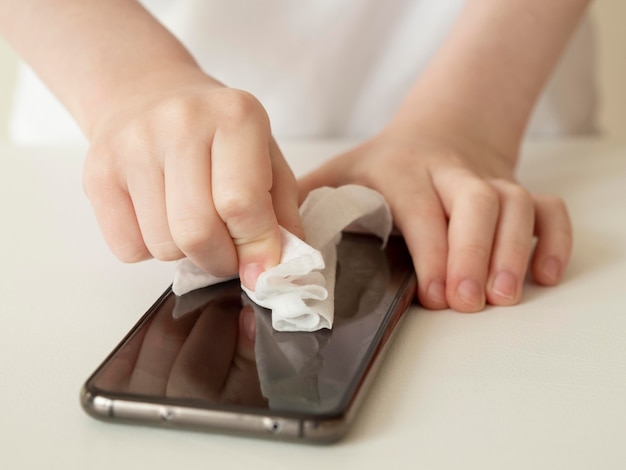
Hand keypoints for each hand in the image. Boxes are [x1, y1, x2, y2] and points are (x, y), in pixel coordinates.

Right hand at [83, 78, 302, 288]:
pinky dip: (150, 249)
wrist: (147, 93)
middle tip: (228, 255)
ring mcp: (132, 146)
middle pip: (198, 232)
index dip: (256, 248)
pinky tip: (159, 216)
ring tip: (192, 222)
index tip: (261, 268)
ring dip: (185, 253)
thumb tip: (272, 269)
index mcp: (234, 115)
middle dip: (220, 261)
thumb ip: (280, 213)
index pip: (242, 203)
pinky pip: (128, 249)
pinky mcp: (98, 172)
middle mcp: (180, 123)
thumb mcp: (267, 157)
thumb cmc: (215, 131)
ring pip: (163, 247)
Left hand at [298, 123, 571, 312]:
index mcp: (400, 169)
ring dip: (513, 252)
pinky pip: (549, 208)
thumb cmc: (382, 166)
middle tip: (467, 303)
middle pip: (476, 202)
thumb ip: (306, 207)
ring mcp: (488, 179)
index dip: (432, 251)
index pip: (421, 208)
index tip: (431, 296)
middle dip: (473, 254)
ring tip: (502, 297)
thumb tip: (273, 252)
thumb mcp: (338, 175)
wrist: (436, 132)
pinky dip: (554, 239)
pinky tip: (544, 275)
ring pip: (516, 204)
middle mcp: (450, 172)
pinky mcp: (516, 188)